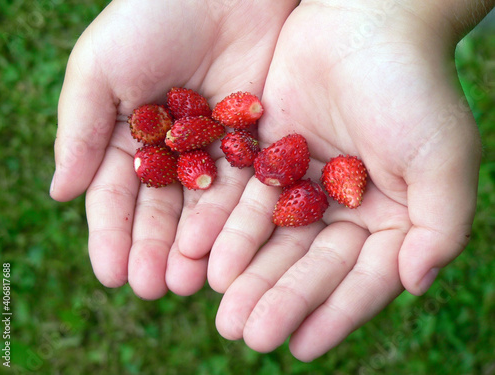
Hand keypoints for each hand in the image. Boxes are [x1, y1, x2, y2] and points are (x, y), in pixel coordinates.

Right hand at [50, 0, 297, 298]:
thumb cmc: (153, 16)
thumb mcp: (101, 68)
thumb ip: (81, 130)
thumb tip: (59, 193)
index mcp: (129, 137)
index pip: (117, 196)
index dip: (113, 235)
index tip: (111, 273)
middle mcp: (173, 151)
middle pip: (162, 211)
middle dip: (154, 249)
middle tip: (151, 288)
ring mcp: (216, 150)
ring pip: (204, 208)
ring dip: (195, 246)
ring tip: (187, 281)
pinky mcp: (256, 142)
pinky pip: (245, 186)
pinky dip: (236, 219)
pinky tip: (227, 251)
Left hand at [211, 1, 482, 359]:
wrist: (364, 18)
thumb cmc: (412, 86)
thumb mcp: (442, 158)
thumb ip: (440, 226)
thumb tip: (414, 283)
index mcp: (388, 217)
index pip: (359, 279)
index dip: (332, 314)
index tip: (300, 348)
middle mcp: (342, 208)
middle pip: (307, 265)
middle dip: (278, 300)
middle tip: (245, 334)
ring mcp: (300, 184)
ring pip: (269, 239)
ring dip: (245, 274)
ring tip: (221, 308)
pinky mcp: (266, 159)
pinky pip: (242, 200)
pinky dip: (224, 228)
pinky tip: (203, 256)